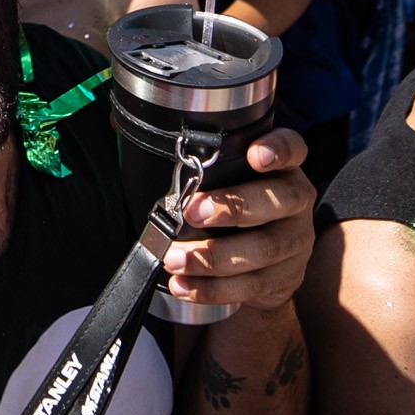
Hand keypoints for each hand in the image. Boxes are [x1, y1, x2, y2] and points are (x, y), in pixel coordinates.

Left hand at [162, 127, 316, 311]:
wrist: (264, 262)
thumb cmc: (231, 204)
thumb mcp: (220, 177)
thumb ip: (184, 155)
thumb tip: (119, 125)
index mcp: (282, 167)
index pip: (292, 148)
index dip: (278, 149)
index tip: (254, 154)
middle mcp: (296, 201)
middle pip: (278, 200)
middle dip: (233, 206)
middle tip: (192, 212)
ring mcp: (295, 241)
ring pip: (263, 250)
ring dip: (214, 257)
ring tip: (175, 258)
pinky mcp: (285, 278)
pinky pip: (250, 286)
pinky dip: (212, 289)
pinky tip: (183, 285)